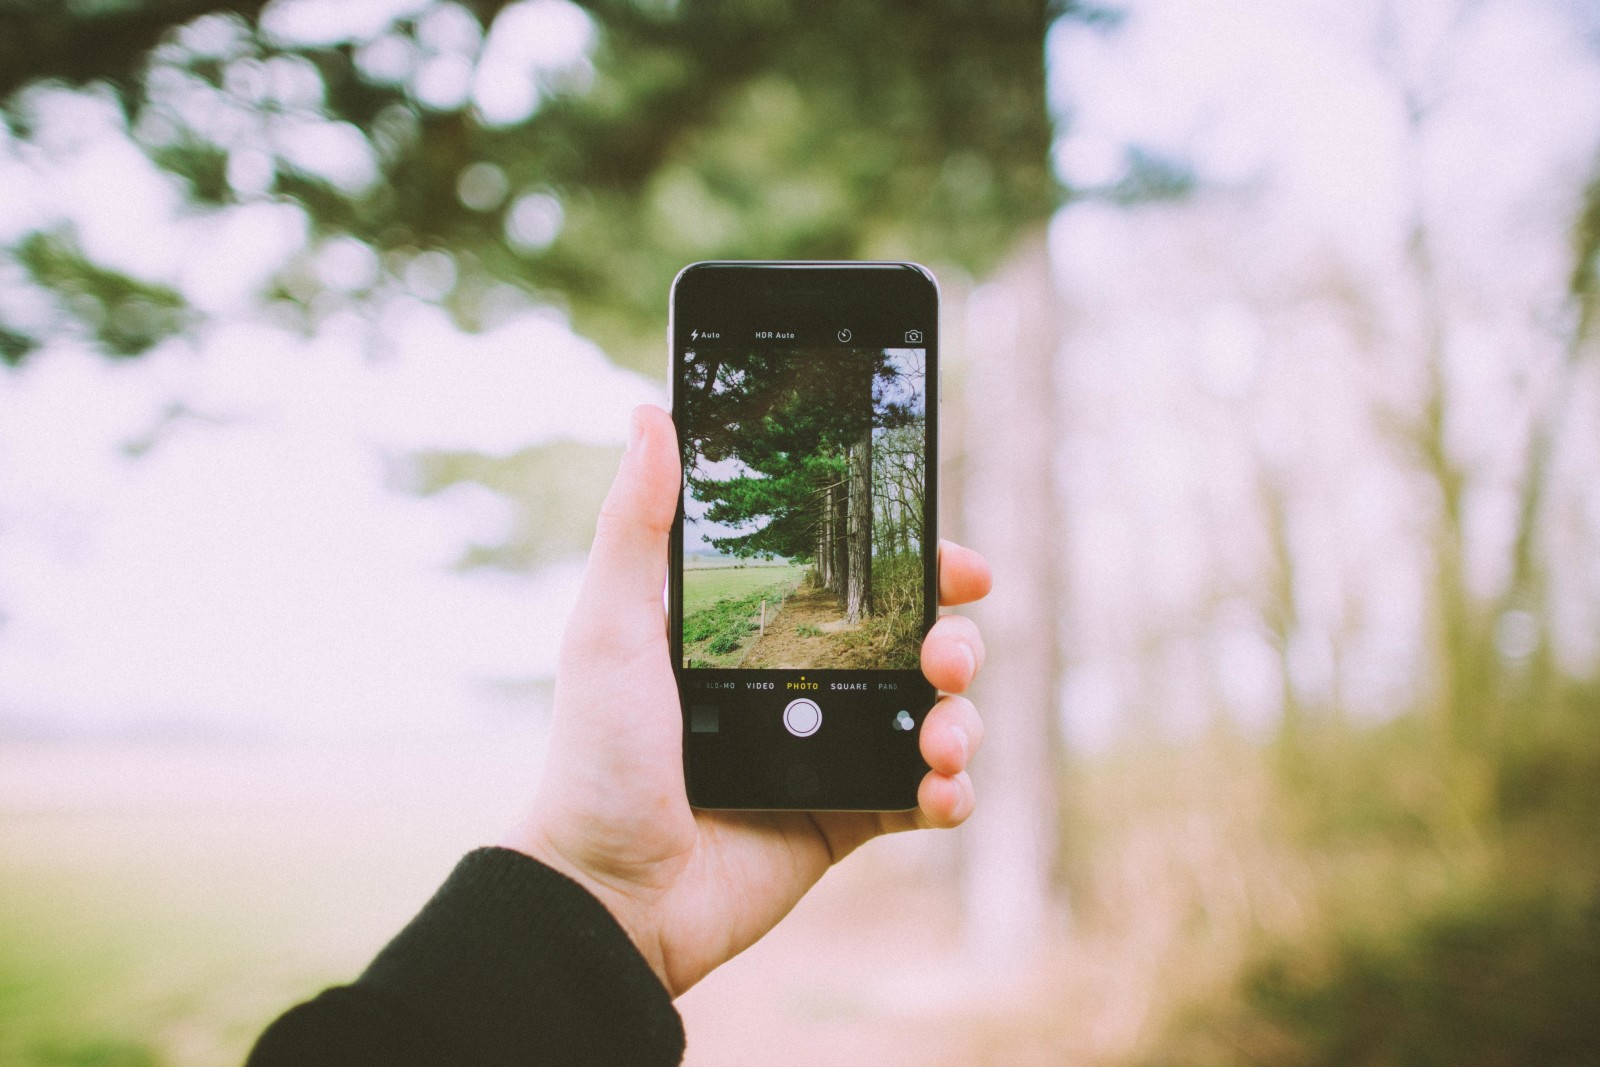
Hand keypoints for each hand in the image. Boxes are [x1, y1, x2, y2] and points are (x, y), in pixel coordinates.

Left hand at [501, 404, 990, 996]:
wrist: (609, 895)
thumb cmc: (595, 759)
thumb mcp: (610, 629)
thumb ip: (636, 526)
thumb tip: (650, 413)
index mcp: (758, 635)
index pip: (856, 581)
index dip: (915, 564)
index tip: (954, 561)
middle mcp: (802, 686)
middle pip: (915, 641)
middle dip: (954, 640)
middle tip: (945, 653)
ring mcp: (828, 753)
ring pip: (934, 714)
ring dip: (962, 717)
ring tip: (940, 736)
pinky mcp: (845, 820)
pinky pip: (924, 799)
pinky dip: (949, 792)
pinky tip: (938, 790)